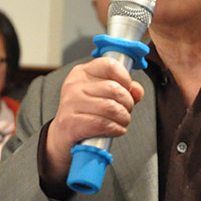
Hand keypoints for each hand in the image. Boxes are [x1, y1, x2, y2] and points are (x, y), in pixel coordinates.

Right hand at [43, 57, 144, 184]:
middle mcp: (74, 85)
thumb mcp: (103, 95)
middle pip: (114, 89)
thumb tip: (137, 90)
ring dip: (123, 118)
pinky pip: (102, 124)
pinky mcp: (70, 123)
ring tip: (122, 122)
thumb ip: (124, 90)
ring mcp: (70, 103)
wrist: (63, 135)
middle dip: (128, 103)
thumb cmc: (86, 113)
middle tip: (126, 111)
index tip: (127, 89)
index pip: (109, 65)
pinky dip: (115, 129)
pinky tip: (116, 130)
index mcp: (82, 72)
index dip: (125, 78)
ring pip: (110, 108)